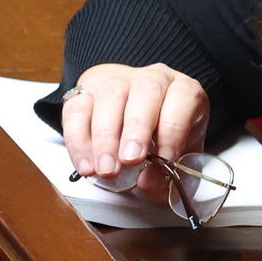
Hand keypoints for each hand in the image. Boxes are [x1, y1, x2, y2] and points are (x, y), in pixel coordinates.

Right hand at [59, 64, 210, 182]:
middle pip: (145, 91)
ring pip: (110, 97)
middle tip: (130, 160)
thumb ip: (167, 177)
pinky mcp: (86, 91)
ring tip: (106, 169)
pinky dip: (79, 141)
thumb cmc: (161, 144)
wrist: (132, 125)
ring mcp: (118, 81)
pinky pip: (77, 109)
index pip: (183, 98)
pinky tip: (86, 165)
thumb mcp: (175, 163)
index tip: (165, 159)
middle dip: (136, 129)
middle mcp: (153, 80)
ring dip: (105, 137)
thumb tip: (146, 180)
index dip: (173, 130)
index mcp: (184, 92)